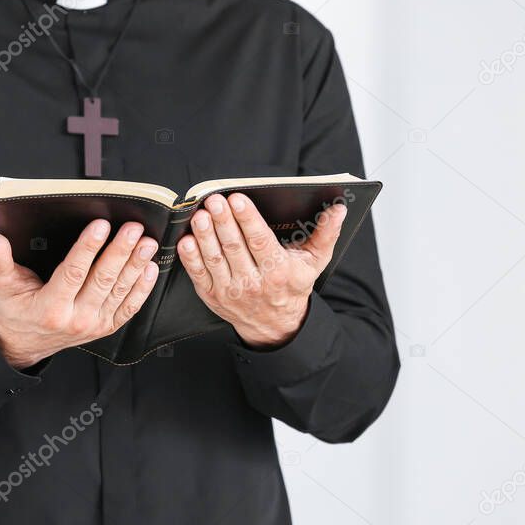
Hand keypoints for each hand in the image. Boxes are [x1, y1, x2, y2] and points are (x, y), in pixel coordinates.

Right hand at [0, 220, 158, 368]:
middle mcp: (76, 318)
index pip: (73, 273)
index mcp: (51, 307)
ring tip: (147, 243)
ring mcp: (94, 325)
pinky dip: (142, 288)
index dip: (88, 248)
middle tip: (133, 229)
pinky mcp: (106, 327)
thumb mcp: (1, 286)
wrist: (25, 344)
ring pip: (120, 291)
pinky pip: (130, 308)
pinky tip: (150, 268)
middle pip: (103, 280)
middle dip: (120, 251)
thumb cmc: (15, 311)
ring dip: (136, 265)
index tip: (101, 226)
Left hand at [177, 193, 345, 348]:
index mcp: (279, 272)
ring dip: (205, 236)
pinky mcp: (213, 297)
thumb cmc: (294, 286)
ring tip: (201, 215)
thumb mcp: (315, 262)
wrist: (276, 325)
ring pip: (215, 259)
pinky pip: (199, 275)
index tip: (238, 199)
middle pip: (235, 248)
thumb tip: (338, 209)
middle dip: (223, 221)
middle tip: (214, 200)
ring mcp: (231, 292)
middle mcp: (254, 283)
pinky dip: (191, 258)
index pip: (260, 242)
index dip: (247, 220)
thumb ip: (327, 233)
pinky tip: (186, 239)